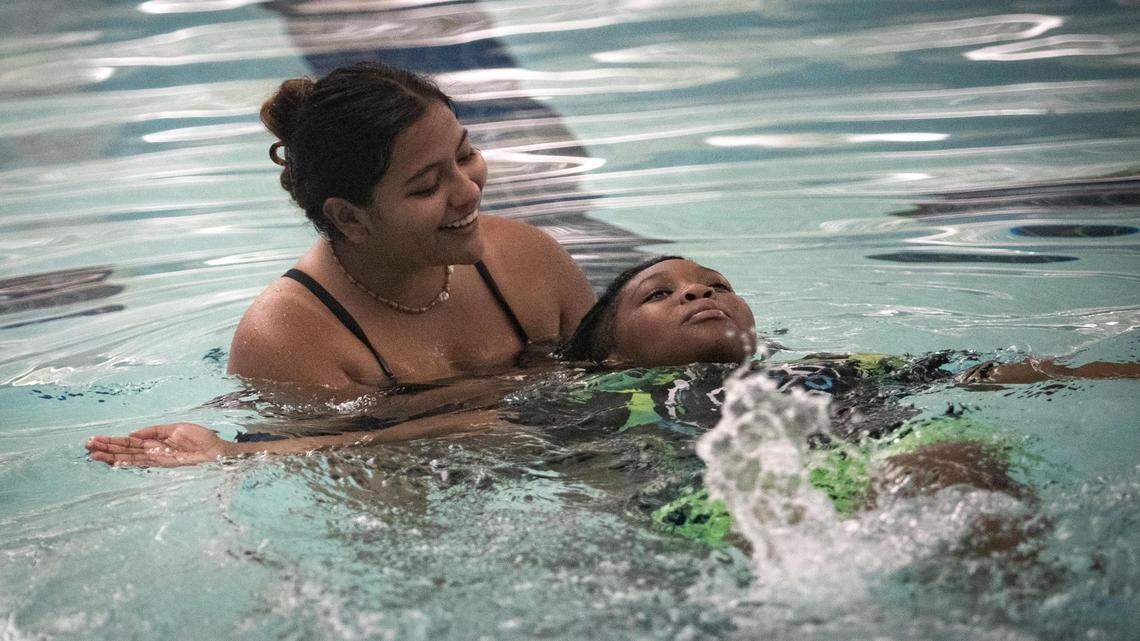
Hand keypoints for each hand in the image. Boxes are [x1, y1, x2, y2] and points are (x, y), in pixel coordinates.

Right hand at [86, 423, 234, 466]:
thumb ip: (154, 431)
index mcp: (155, 442)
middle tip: (87, 447)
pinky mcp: (165, 465)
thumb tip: (132, 434)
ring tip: (95, 455)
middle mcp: (153, 452)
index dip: (113, 441)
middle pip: (125, 451)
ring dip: (112, 457)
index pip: (129, 442)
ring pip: (130, 458)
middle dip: (107, 449)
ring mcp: (158, 459)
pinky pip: (144, 463)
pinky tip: (116, 462)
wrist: (219, 450)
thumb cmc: (201, 438)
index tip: (95, 439)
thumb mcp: (176, 428)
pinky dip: (129, 463)